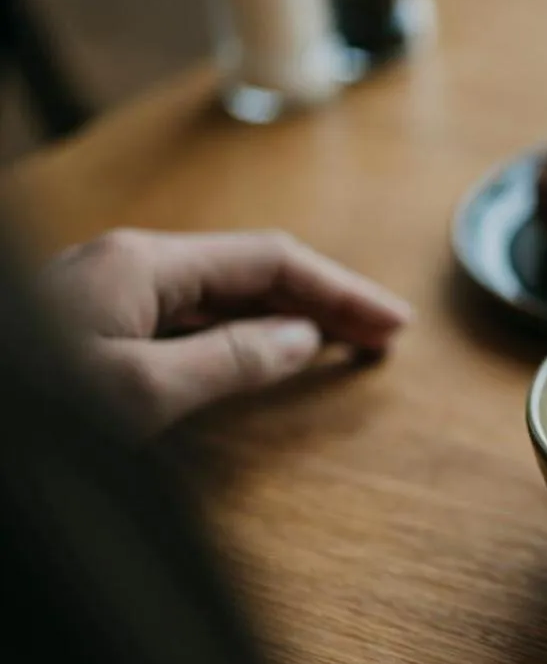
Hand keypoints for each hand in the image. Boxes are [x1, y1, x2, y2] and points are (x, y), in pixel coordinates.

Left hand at [45, 228, 412, 434]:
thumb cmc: (31, 401)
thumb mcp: (139, 393)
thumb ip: (229, 361)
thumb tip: (298, 337)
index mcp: (146, 266)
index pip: (272, 262)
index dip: (341, 291)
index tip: (392, 326)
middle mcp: (131, 268)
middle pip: (253, 271)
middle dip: (324, 299)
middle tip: (382, 336)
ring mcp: (110, 296)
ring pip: (223, 295)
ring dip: (287, 315)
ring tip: (341, 342)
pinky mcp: (94, 328)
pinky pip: (192, 318)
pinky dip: (244, 333)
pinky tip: (263, 352)